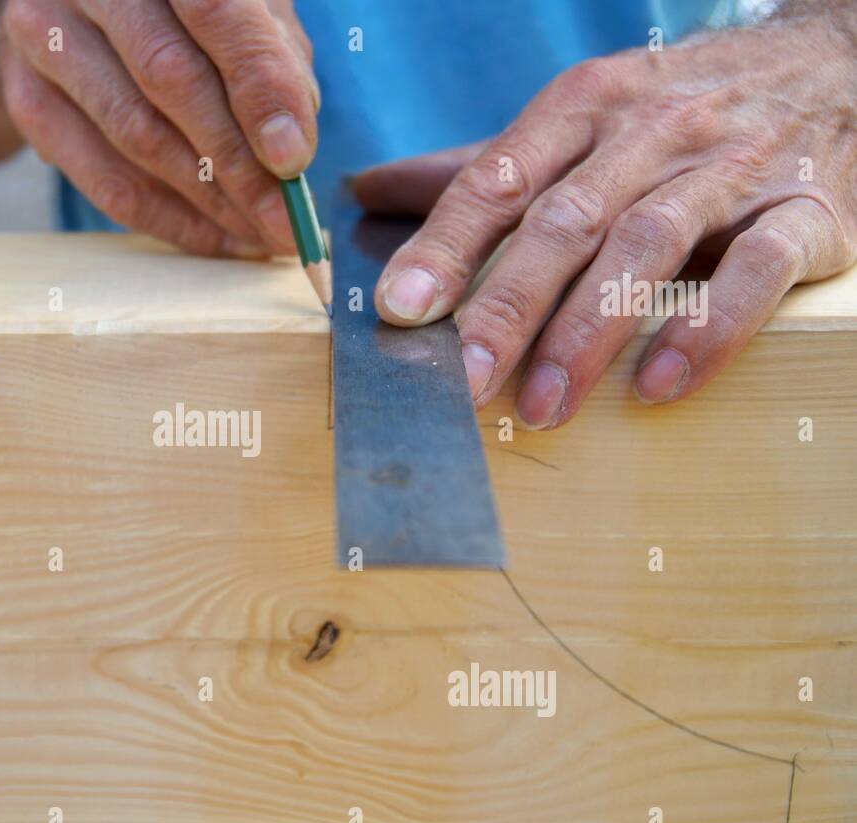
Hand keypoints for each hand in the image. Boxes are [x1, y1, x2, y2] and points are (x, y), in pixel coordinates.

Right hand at [0, 0, 318, 256]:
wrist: (71, 9)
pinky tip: (215, 238)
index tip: (293, 161)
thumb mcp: (242, 10)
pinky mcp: (27, 98)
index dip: (258, 89)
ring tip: (259, 234)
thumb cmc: (182, 13)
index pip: (215, 12)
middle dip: (238, 164)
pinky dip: (168, 220)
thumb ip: (272, 60)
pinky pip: (103, 180)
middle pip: (170, 80)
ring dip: (207, 200)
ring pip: (135, 135)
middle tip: (284, 222)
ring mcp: (45, 36)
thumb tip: (291, 147)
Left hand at [354, 10, 856, 427]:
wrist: (832, 61)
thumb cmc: (673, 113)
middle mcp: (649, 132)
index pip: (498, 179)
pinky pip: (757, 268)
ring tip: (545, 406)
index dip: (445, 247)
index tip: (400, 310)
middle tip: (464, 383)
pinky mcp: (809, 209)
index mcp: (581, 107)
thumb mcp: (577, 121)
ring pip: (648, 246)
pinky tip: (661, 386)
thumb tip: (368, 190)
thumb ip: (480, 169)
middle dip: (507, 306)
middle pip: (564, 222)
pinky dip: (708, 327)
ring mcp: (730, 168)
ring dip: (590, 332)